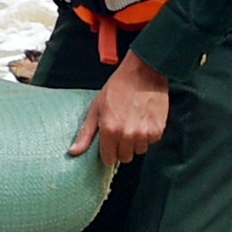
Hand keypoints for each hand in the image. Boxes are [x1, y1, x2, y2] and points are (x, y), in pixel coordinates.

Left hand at [69, 54, 169, 170]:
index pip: (109, 159)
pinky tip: (143, 120)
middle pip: (125, 157)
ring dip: (136, 142)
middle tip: (122, 131)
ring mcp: (144, 134)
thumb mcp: (96, 108)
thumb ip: (86, 133)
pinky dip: (148, 135)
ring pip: (139, 150)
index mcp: (109, 130)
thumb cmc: (118, 87)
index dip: (108, 152)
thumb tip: (73, 151)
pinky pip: (151, 142)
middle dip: (122, 148)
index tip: (110, 145)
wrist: (143, 72)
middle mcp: (127, 135)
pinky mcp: (157, 130)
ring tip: (134, 123)